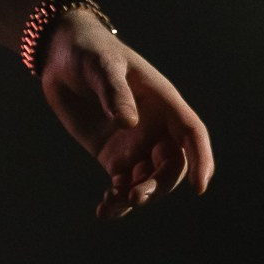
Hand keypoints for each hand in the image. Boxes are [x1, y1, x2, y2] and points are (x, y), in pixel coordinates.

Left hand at [38, 11, 214, 221]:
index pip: (192, 134)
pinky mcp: (113, 156)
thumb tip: (129, 123)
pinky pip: (122, 184)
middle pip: (172, 166)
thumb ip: (115, 93)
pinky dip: (117, 200)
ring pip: (148, 180)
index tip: (200, 187)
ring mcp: (135, 144)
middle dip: (159, 184)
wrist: (62, 56)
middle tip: (135, 196)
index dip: (201, 160)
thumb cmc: (90, 53)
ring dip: (137, 196)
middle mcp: (156, 127)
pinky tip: (105, 210)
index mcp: (164, 103)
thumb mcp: (102, 67)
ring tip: (113, 204)